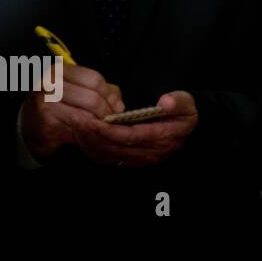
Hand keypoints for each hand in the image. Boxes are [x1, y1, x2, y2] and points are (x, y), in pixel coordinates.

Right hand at [20, 63, 124, 160]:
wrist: (32, 124)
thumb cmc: (58, 106)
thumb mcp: (79, 92)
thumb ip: (101, 93)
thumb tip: (119, 104)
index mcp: (61, 70)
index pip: (94, 79)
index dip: (109, 95)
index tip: (116, 107)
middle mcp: (51, 81)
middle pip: (93, 98)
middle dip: (107, 113)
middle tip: (111, 122)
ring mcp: (46, 100)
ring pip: (87, 115)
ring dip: (98, 125)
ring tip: (101, 128)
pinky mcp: (46, 119)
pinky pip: (77, 128)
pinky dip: (87, 133)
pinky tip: (87, 134)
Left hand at [70, 90, 198, 167]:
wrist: (182, 124)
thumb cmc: (181, 111)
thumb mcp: (187, 103)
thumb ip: (178, 102)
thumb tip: (165, 103)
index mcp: (161, 139)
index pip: (129, 137)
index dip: (108, 130)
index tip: (90, 119)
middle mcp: (148, 153)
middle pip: (113, 148)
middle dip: (92, 135)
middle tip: (75, 118)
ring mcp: (136, 158)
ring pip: (106, 154)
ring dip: (87, 140)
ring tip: (74, 122)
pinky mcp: (127, 158)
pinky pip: (104, 156)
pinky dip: (89, 145)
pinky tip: (79, 131)